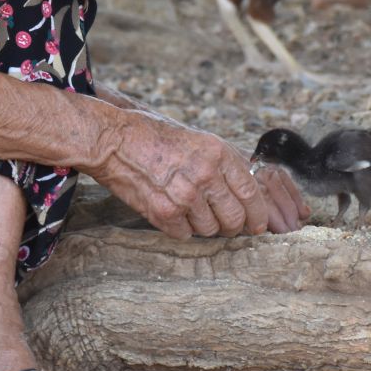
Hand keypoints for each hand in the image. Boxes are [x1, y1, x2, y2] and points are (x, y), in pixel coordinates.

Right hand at [89, 106, 307, 238]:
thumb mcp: (197, 139)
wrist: (112, 140)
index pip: (252, 194)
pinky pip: (185, 234)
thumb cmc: (153, 136)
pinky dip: (179, 228)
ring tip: (188, 209)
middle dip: (233, 227)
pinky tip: (169, 210)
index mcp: (218, 153)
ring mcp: (185, 195)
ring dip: (202, 226)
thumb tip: (246, 194)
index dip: (258, 214)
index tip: (257, 224)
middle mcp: (206, 174)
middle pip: (235, 219)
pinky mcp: (164, 213)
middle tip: (225, 225)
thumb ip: (223, 164)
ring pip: (211, 230)